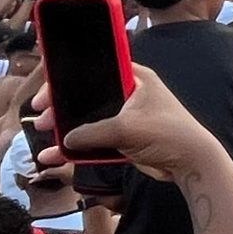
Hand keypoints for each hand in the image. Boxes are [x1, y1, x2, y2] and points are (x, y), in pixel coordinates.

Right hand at [44, 64, 232, 187]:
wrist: (191, 163)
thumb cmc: (167, 134)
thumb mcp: (126, 129)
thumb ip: (92, 133)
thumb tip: (65, 139)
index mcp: (134, 78)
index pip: (94, 70)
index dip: (68, 78)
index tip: (47, 93)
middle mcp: (128, 94)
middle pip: (87, 96)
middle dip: (62, 107)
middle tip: (42, 117)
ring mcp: (125, 117)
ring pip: (87, 119)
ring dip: (65, 128)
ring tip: (44, 135)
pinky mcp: (124, 139)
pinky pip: (94, 140)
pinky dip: (76, 147)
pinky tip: (56, 155)